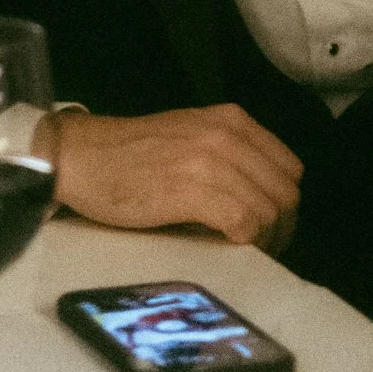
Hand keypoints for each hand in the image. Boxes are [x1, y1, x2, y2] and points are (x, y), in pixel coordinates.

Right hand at [42, 105, 302, 249]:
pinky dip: (244, 240)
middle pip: (284, 192)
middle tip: (263, 246)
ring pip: (268, 210)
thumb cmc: (131, 154)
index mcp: (232, 121)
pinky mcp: (190, 190)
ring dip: (264, 239)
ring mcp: (210, 161)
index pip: (289, 167)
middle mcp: (227, 136)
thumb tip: (261, 195)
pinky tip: (227, 245)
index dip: (285, 202)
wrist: (83, 156)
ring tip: (244, 251)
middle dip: (281, 226)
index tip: (272, 225)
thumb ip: (229, 153)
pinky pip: (243, 222)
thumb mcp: (192, 135)